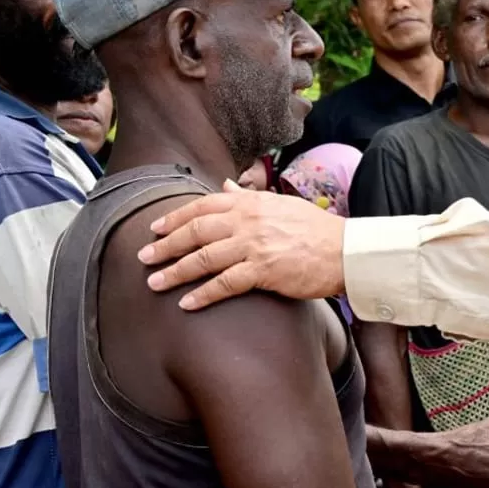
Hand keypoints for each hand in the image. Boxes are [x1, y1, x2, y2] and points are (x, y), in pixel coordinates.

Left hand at [138, 180, 343, 309]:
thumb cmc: (316, 230)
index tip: (155, 228)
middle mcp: (248, 221)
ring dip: (175, 271)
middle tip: (144, 256)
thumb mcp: (280, 204)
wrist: (344, 251)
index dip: (175, 217)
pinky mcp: (263, 271)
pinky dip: (203, 294)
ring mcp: (254, 246)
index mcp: (251, 203)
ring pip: (203, 258)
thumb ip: (247, 196)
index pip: (203, 205)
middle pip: (195, 232)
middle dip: (165, 245)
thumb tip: (222, 184)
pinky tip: (187, 303)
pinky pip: (224, 284)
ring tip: (155, 282)